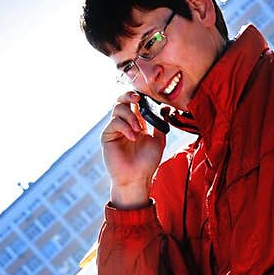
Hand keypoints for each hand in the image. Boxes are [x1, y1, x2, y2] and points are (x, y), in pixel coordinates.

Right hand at [102, 91, 166, 207]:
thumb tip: (166, 108)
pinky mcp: (107, 136)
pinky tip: (132, 137)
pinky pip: (114, 122)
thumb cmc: (147, 162)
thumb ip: (160, 124)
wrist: (137, 178)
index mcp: (137, 123)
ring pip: (117, 108)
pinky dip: (125, 127)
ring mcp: (115, 129)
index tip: (147, 96)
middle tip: (138, 100)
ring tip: (138, 130)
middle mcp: (124, 124)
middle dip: (129, 96)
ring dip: (130, 116)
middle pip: (122, 100)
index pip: (135, 103)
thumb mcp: (159, 141)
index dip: (139, 96)